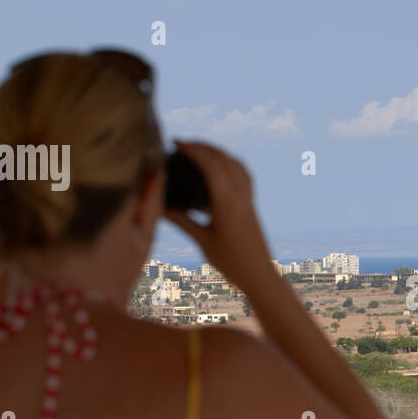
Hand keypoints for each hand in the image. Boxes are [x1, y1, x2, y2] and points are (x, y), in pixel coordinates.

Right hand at [163, 140, 273, 288]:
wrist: (260, 275)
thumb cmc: (231, 262)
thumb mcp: (201, 240)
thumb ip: (180, 220)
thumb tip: (157, 205)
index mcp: (227, 202)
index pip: (210, 164)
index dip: (193, 149)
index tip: (175, 142)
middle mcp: (240, 195)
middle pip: (222, 158)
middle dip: (202, 146)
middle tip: (181, 143)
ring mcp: (248, 198)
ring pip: (234, 163)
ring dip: (216, 152)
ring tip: (197, 150)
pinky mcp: (251, 204)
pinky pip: (243, 174)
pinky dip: (229, 163)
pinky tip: (219, 167)